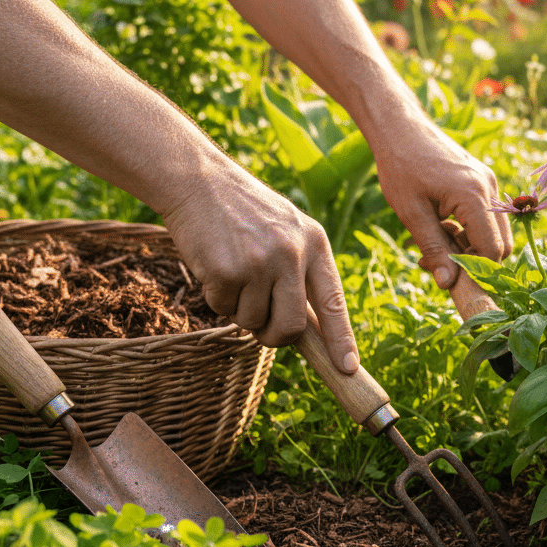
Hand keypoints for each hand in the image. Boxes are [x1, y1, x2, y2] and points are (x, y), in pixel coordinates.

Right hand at [160, 165, 358, 372]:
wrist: (199, 180)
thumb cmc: (244, 211)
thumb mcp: (287, 229)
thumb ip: (301, 271)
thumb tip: (310, 329)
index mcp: (315, 243)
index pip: (334, 301)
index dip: (341, 338)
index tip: (347, 367)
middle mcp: (292, 253)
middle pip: (292, 327)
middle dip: (275, 337)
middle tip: (261, 328)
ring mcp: (260, 262)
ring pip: (253, 322)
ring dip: (239, 311)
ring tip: (234, 273)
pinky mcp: (227, 271)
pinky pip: (224, 309)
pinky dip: (217, 297)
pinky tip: (215, 266)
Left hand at [372, 115, 512, 287]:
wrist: (399, 126)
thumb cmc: (400, 165)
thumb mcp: (411, 213)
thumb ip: (433, 249)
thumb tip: (448, 284)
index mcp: (474, 196)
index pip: (492, 251)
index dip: (475, 272)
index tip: (448, 279)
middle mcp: (490, 189)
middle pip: (501, 244)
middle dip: (473, 260)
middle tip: (437, 263)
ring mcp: (489, 183)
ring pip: (494, 232)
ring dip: (469, 246)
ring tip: (433, 243)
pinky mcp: (482, 181)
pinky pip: (485, 217)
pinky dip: (467, 230)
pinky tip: (439, 226)